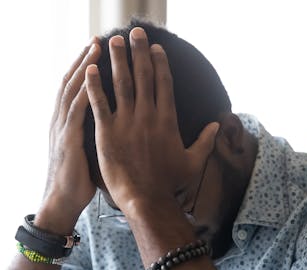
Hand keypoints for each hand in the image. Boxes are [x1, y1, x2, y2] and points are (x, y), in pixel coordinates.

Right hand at [38, 39, 101, 233]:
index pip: (74, 88)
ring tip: (97, 49)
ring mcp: (62, 129)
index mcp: (64, 124)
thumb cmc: (77, 182)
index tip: (97, 52)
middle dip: (84, 60)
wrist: (61, 203)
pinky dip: (83, 91)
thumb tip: (110, 126)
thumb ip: (91, 135)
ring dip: (84, 68)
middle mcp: (60, 121)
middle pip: (71, 82)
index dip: (84, 68)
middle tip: (98, 40)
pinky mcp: (67, 140)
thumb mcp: (85, 153)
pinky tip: (92, 78)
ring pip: (72, 90)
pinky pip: (75, 110)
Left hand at [84, 28, 218, 215]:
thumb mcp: (193, 162)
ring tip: (113, 41)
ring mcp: (126, 123)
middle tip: (133, 33)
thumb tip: (216, 125)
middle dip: (138, 52)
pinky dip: (94, 85)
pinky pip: (99, 104)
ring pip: (121, 84)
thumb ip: (205, 141)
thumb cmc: (169, 184)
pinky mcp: (107, 133)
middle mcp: (147, 116)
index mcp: (167, 120)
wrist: (146, 200)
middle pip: (143, 76)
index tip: (155, 47)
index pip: (163, 83)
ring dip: (117, 60)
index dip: (159, 62)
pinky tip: (91, 68)